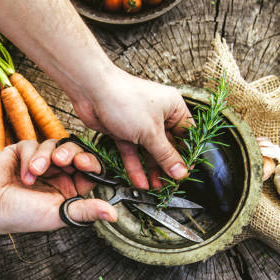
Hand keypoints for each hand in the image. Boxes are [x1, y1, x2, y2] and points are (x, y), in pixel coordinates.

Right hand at [0, 139, 117, 234]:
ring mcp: (41, 162)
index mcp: (68, 191)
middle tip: (64, 160)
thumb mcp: (59, 214)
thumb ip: (86, 210)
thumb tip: (113, 214)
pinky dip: (31, 158)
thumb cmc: (19, 215)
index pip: (89, 171)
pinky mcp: (23, 152)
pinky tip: (24, 174)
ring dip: (47, 157)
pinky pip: (36, 144)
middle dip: (72, 154)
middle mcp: (57, 175)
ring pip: (56, 145)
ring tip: (36, 172)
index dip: (91, 164)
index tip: (86, 164)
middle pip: (76, 153)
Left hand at [72, 66, 192, 188]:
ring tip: (155, 187)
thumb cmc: (124, 99)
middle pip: (168, 146)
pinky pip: (133, 152)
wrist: (92, 91)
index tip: (185, 173)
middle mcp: (158, 114)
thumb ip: (166, 155)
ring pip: (149, 151)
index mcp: (173, 107)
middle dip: (167, 166)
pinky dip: (135, 166)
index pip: (187, 135)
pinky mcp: (123, 131)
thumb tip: (180, 171)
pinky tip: (139, 181)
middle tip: (169, 184)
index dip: (187, 154)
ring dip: (152, 170)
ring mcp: (140, 123)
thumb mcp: (151, 132)